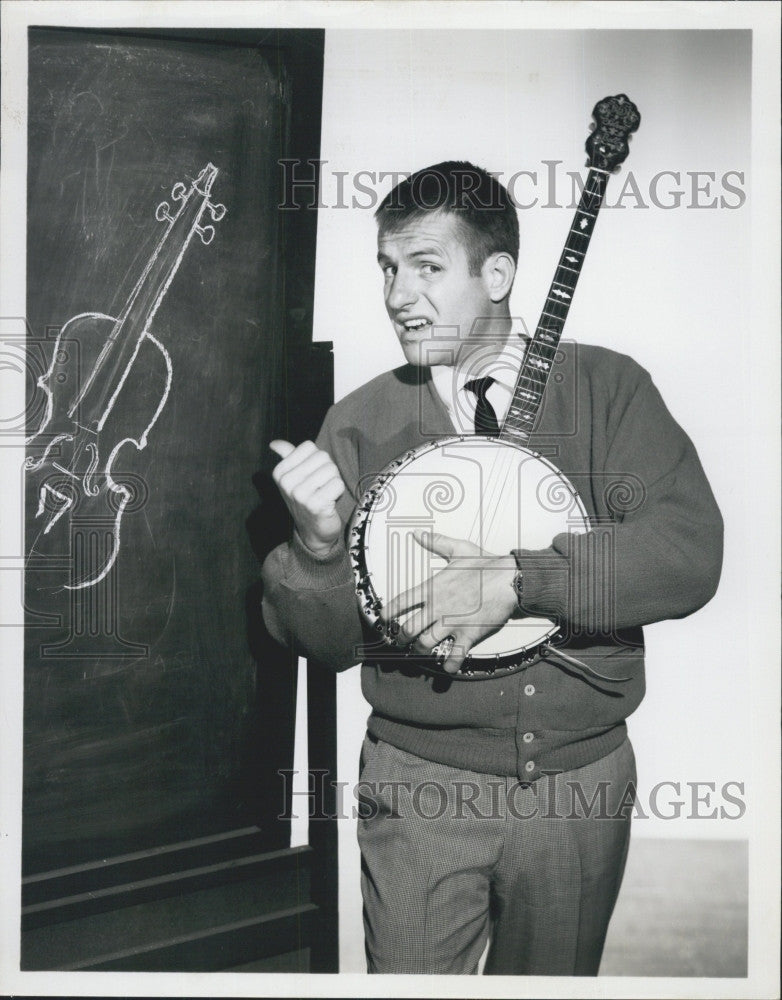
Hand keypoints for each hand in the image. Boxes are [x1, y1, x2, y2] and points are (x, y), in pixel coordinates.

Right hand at [269, 440, 345, 557]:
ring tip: (324, 494)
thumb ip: (287, 457)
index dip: (316, 459)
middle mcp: (286, 482)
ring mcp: (299, 494)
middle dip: (328, 470)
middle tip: (320, 487)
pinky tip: (329, 502)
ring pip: (332, 469)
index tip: (311, 475)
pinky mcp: (315, 505)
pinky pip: (338, 484)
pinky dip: (338, 492)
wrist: (313, 531)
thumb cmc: (306, 499)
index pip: (309, 447)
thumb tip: (274, 443)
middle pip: (322, 457)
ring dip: (334, 481)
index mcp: (280, 472)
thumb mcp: (294, 477)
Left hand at [381, 530, 517, 673]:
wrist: (510, 579)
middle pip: (408, 629)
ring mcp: (452, 623)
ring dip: (420, 651)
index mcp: (433, 588)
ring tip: (420, 652)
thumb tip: (418, 534)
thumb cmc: (486, 565)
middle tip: (400, 642)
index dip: (389, 612)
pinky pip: (455, 655)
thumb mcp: (459, 549)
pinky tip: (446, 668)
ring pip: (425, 644)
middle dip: (401, 638)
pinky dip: (449, 665)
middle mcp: (438, 607)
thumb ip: (436, 542)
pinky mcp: (469, 634)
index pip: (402, 602)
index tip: (384, 619)